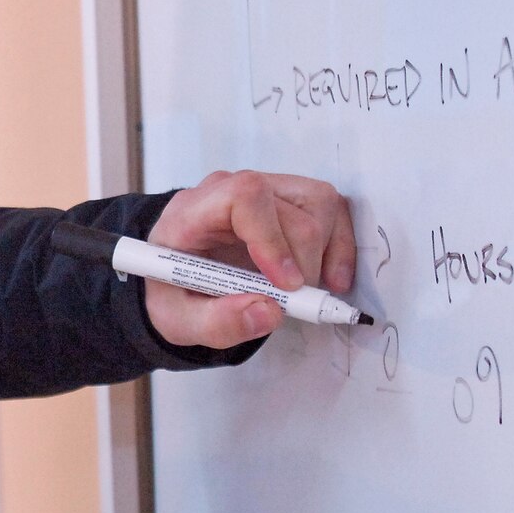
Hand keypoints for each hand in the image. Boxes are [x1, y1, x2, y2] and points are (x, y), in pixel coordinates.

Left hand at [144, 169, 356, 349]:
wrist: (175, 278)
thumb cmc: (173, 292)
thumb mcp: (178, 321)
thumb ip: (217, 322)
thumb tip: (270, 311)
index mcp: (192, 212)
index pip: (244, 196)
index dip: (272, 239)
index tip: (285, 283)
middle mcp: (230, 190)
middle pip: (290, 210)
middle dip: (303, 264)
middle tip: (293, 304)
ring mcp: (264, 190)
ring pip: (320, 203)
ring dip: (326, 253)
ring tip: (308, 293)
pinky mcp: (288, 200)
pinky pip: (330, 209)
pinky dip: (340, 246)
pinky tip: (331, 278)